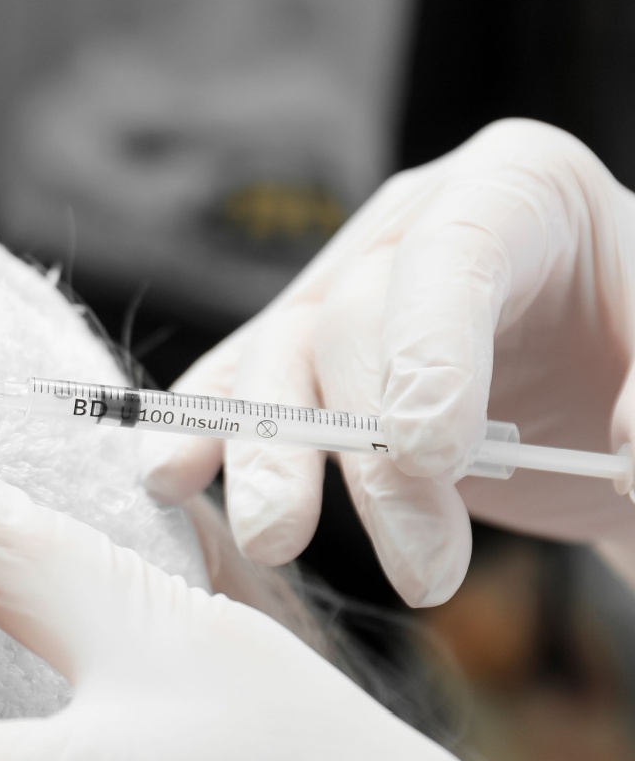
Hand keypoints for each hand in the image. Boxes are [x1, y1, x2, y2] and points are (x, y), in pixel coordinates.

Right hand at [145, 119, 634, 605]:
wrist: (618, 393)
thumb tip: (625, 452)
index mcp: (516, 189)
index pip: (451, 253)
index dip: (428, 348)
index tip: (435, 453)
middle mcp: (413, 229)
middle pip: (350, 321)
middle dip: (373, 453)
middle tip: (426, 570)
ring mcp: (346, 291)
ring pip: (276, 362)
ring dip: (272, 459)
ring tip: (278, 545)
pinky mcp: (307, 362)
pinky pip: (236, 389)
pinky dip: (203, 433)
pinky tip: (171, 476)